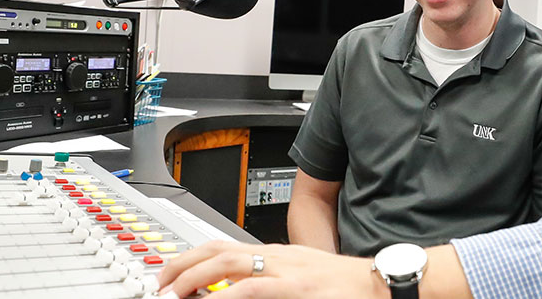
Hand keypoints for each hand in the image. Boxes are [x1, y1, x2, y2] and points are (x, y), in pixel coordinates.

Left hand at [157, 240, 382, 298]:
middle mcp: (276, 256)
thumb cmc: (347, 287)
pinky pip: (254, 288)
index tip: (170, 271)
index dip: (192, 256)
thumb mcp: (302, 281)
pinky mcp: (297, 286)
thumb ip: (272, 284)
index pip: (224, 246)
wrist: (381, 283)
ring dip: (194, 276)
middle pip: (217, 249)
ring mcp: (286, 269)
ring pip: (228, 263)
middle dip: (182, 263)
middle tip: (160, 282)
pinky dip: (228, 295)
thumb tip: (239, 295)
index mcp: (276, 255)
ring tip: (174, 292)